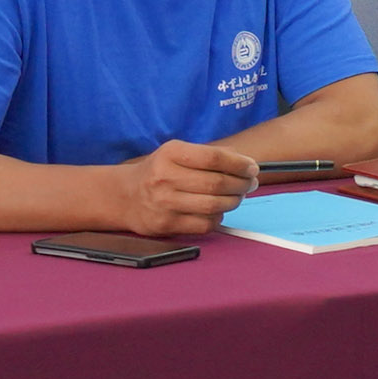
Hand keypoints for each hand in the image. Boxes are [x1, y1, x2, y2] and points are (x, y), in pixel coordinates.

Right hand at [101, 139, 260, 236]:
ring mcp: (165, 203)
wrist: (126, 196)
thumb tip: (245, 164)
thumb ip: (208, 155)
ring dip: (234, 201)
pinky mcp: (167, 225)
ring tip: (237, 196)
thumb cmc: (160, 172)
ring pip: (214, 206)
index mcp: (171, 154)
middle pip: (217, 183)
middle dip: (242, 184)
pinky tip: (216, 210)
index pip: (214, 157)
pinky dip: (218, 217)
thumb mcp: (177, 153)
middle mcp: (165, 178)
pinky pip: (205, 224)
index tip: (252, 168)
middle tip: (250, 184)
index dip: (239, 163)